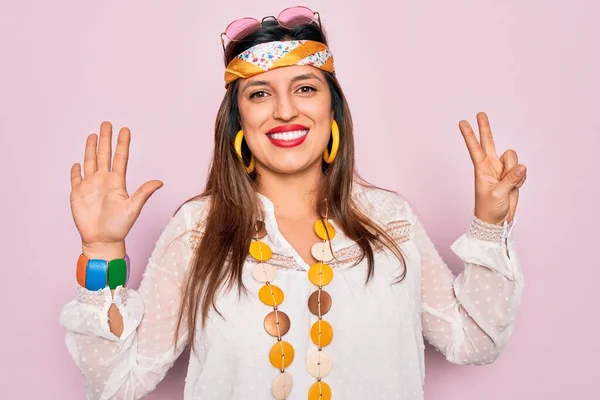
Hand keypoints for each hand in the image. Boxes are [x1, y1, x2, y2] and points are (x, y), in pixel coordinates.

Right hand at [70, 121, 163, 246]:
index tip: (125, 129)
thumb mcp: (133, 208)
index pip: (120, 158)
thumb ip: (144, 193)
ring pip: (90, 162)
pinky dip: (75, 170)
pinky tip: (76, 163)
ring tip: (93, 135)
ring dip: (90, 148)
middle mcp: (104, 181)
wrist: (102, 240)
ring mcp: (90, 186)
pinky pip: (76, 178)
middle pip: (104, 155)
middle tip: (107, 123)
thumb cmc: (119, 227)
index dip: (122, 144)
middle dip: (105, 139)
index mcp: (117, 182)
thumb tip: (160, 182)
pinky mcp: (77, 194)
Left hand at [459, 112, 526, 224]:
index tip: (462, 122)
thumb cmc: (489, 208)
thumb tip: (521, 167)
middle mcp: (491, 166)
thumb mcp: (497, 194)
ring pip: (513, 158)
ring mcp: (502, 170)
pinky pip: (522, 170)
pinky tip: (515, 187)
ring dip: (514, 171)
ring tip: (508, 185)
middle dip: (485, 128)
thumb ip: (510, 179)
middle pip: (489, 142)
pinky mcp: (513, 176)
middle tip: (480, 113)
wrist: (497, 221)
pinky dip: (521, 179)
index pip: (474, 148)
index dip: (469, 135)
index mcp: (481, 168)